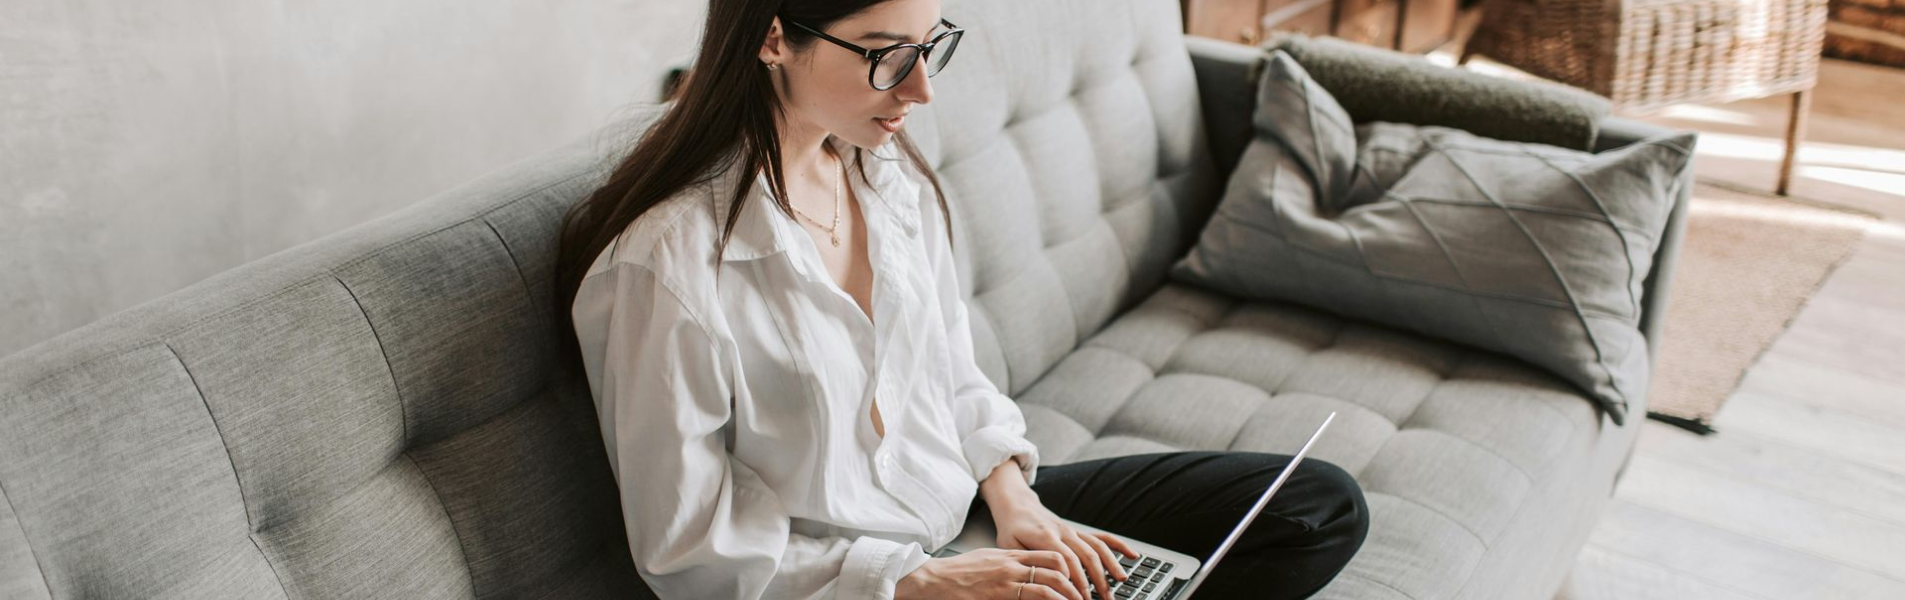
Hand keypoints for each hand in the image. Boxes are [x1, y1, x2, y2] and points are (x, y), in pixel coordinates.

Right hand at [895, 549, 1082, 599]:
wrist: (933, 580)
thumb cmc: (957, 573)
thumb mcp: (987, 560)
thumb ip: (1009, 564)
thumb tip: (1026, 571)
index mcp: (1010, 556)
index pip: (1050, 555)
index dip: (1070, 568)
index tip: (1079, 581)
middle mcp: (1012, 567)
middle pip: (1056, 569)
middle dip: (1075, 585)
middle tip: (1085, 597)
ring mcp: (1006, 583)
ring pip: (1048, 587)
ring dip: (1067, 597)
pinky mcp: (999, 597)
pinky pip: (1031, 599)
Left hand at [989, 494, 1138, 598]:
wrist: (1017, 505)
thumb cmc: (1012, 529)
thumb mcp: (1009, 546)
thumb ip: (1025, 562)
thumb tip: (1036, 581)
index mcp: (1046, 536)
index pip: (1066, 560)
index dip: (1076, 580)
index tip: (1080, 597)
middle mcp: (1064, 532)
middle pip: (1086, 556)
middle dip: (1097, 579)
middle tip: (1103, 598)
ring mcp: (1074, 531)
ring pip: (1097, 548)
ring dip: (1110, 566)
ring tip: (1119, 583)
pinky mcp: (1079, 532)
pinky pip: (1101, 538)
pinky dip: (1118, 546)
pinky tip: (1132, 555)